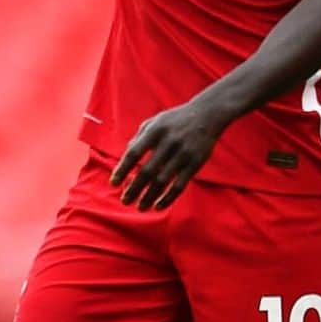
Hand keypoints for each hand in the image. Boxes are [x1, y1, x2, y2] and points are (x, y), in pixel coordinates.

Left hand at [111, 99, 228, 210]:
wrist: (206, 114)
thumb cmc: (174, 121)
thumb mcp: (154, 122)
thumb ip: (138, 139)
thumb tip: (124, 162)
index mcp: (155, 131)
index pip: (134, 153)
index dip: (122, 169)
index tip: (114, 183)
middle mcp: (168, 142)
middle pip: (147, 171)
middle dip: (134, 189)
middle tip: (125, 201)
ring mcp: (183, 153)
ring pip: (162, 181)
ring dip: (149, 197)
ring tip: (140, 207)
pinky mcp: (195, 163)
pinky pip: (179, 186)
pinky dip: (167, 198)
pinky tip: (157, 206)